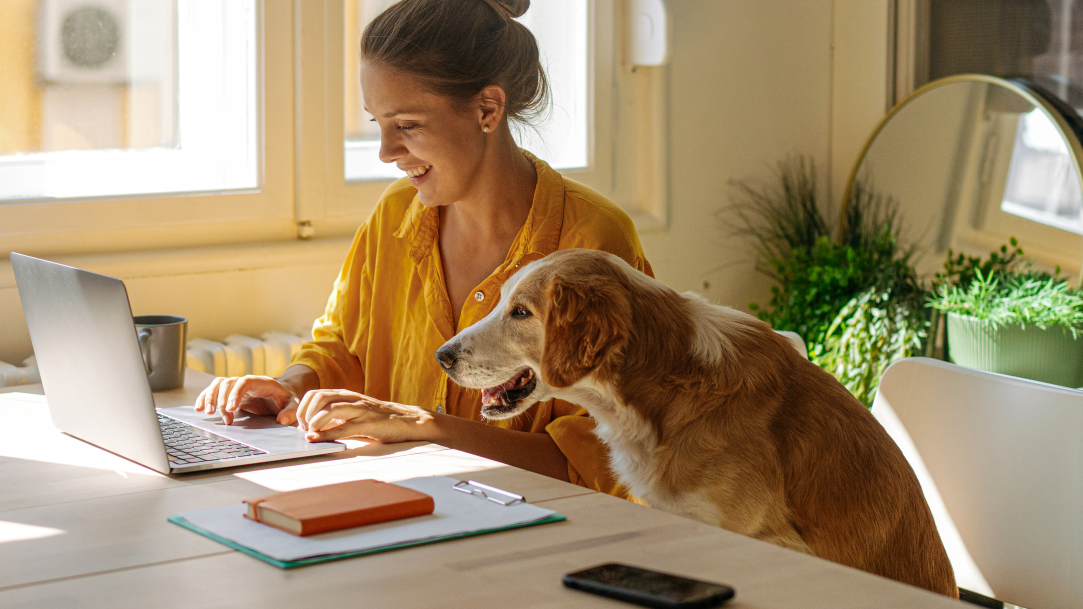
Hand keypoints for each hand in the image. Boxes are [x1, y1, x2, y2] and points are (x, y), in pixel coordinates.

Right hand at [194, 375, 299, 425]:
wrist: (281, 394)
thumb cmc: (286, 398)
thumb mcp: (293, 403)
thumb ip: (290, 411)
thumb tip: (281, 420)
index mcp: (260, 382)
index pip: (244, 382)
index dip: (236, 393)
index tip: (232, 408)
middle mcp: (245, 382)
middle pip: (227, 383)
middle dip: (221, 398)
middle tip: (222, 416)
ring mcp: (236, 387)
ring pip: (217, 385)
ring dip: (210, 397)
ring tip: (208, 413)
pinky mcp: (230, 394)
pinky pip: (214, 391)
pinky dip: (205, 398)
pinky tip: (198, 409)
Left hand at [295, 389, 437, 443]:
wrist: (409, 421)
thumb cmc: (380, 419)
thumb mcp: (355, 413)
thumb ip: (336, 417)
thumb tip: (313, 428)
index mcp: (346, 395)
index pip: (314, 394)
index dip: (302, 408)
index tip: (301, 424)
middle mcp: (351, 399)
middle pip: (318, 397)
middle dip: (304, 414)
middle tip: (305, 429)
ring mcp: (360, 410)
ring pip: (328, 409)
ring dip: (313, 422)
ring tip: (311, 433)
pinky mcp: (369, 423)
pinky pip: (343, 427)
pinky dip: (326, 434)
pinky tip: (318, 440)